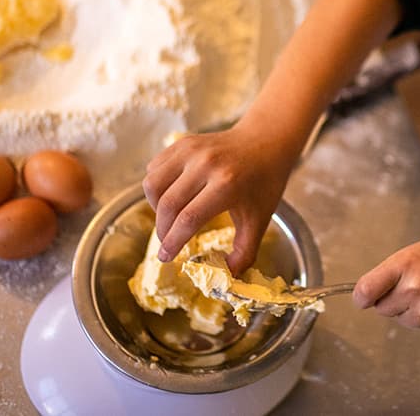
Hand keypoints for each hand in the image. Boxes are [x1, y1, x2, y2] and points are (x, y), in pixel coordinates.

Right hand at [142, 122, 290, 271]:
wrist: (266, 141)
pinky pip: (154, 168)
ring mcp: (191, 150)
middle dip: (163, 230)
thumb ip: (245, 252)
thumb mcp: (260, 219)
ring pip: (153, 185)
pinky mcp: (182, 143)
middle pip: (167, 205)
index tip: (165, 257)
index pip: (188, 219)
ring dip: (155, 207)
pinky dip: (156, 187)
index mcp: (226, 184)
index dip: (173, 242)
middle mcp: (206, 164)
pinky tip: (171, 197)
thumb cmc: (265, 182)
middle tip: (168, 243)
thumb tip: (227, 278)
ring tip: (170, 218)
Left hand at [353, 234, 419, 337]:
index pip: (365, 290)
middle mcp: (414, 289)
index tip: (364, 298)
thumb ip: (398, 269)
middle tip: (418, 286)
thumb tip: (370, 293)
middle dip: (393, 300)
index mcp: (407, 263)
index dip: (362, 296)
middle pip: (383, 309)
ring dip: (414, 311)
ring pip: (404, 320)